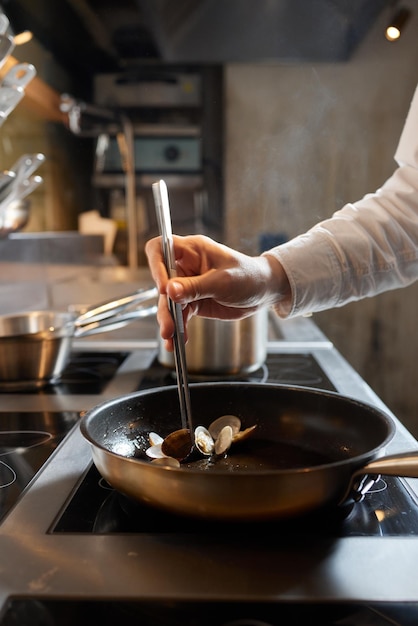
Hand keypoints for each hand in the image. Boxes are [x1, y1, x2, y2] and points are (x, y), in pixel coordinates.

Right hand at [145, 234, 289, 350]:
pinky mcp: (192, 301)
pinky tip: (178, 341)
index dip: (156, 266)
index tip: (164, 288)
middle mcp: (186, 266)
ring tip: (171, 338)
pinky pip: (179, 315)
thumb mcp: (222, 281)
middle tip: (168, 326)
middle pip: (162, 282)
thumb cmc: (248, 275)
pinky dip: (178, 328)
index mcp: (192, 250)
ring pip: (169, 303)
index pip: (160, 249)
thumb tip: (170, 291)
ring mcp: (187, 285)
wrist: (263, 292)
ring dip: (169, 321)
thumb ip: (195, 286)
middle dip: (164, 306)